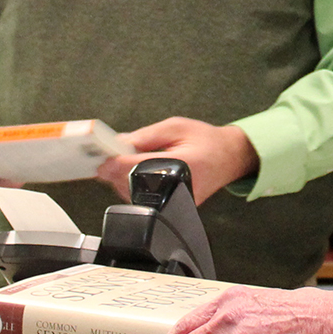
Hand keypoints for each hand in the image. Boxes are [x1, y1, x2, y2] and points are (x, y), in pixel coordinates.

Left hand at [96, 118, 258, 203]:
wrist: (229, 158)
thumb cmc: (207, 141)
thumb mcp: (176, 127)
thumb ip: (147, 136)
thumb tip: (119, 143)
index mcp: (183, 165)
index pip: (141, 168)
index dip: (117, 164)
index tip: (102, 160)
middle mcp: (180, 188)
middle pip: (134, 186)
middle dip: (117, 171)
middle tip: (111, 156)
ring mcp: (176, 202)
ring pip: (136, 196)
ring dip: (123, 179)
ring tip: (127, 161)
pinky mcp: (172, 207)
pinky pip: (144, 199)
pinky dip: (133, 186)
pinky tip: (137, 172)